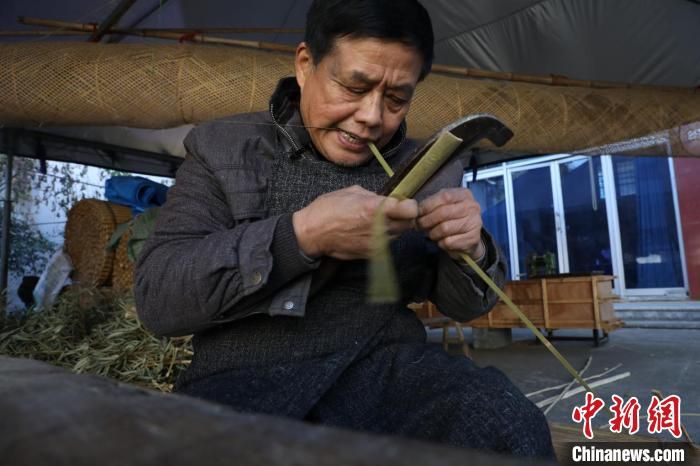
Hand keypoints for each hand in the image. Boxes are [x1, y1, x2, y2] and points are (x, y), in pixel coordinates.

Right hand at [292, 185, 417, 259]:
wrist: (313, 233)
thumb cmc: (328, 209)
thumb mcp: (352, 192)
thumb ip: (374, 196)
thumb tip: (386, 199)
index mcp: (374, 208)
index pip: (410, 210)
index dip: (410, 205)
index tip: (404, 203)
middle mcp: (379, 227)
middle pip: (408, 224)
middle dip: (404, 216)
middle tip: (393, 211)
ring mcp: (376, 243)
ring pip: (398, 234)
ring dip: (394, 227)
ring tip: (379, 221)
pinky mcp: (371, 253)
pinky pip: (386, 244)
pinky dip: (383, 237)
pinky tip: (369, 231)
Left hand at [416, 188, 484, 259]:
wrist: (468, 237)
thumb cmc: (452, 219)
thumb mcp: (443, 206)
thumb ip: (431, 204)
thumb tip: (414, 210)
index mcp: (464, 194)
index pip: (444, 196)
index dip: (428, 205)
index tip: (418, 212)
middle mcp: (472, 207)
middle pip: (443, 213)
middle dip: (426, 221)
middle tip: (419, 226)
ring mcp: (474, 223)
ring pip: (444, 228)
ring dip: (432, 233)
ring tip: (431, 233)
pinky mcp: (473, 238)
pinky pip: (449, 242)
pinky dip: (440, 243)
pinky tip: (441, 240)